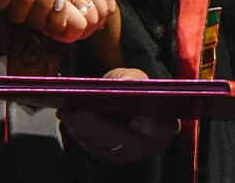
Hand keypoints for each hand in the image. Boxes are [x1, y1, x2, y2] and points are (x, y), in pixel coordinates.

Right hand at [0, 0, 112, 43]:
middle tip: (71, 32)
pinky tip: (51, 31)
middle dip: (89, 25)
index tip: (91, 20)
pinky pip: (76, 22)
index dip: (102, 8)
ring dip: (76, 29)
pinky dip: (66, 30)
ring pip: (91, 17)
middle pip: (101, 6)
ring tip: (59, 32)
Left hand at [58, 68, 178, 162]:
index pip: (161, 129)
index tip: (136, 118)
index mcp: (165, 124)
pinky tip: (70, 122)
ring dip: (85, 131)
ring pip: (107, 148)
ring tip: (69, 114)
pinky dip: (81, 136)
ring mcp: (130, 155)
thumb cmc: (133, 88)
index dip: (150, 125)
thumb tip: (129, 84)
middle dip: (100, 126)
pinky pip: (95, 150)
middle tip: (81, 113)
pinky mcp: (111, 158)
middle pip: (125, 140)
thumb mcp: (135, 76)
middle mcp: (149, 145)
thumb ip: (133, 79)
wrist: (126, 101)